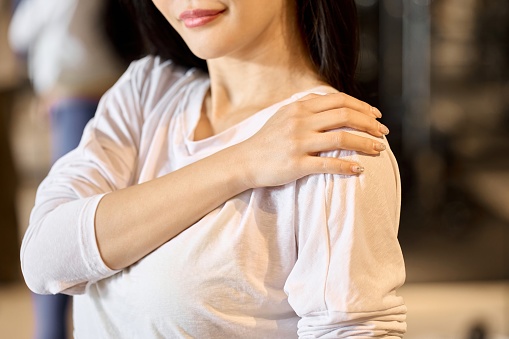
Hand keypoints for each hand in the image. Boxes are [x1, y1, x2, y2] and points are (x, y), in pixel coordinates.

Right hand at [236, 92, 389, 187]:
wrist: (244, 161)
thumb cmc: (267, 140)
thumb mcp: (285, 116)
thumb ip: (308, 108)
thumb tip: (336, 105)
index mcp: (300, 107)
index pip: (339, 100)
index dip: (362, 107)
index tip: (376, 116)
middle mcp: (300, 121)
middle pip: (345, 116)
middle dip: (370, 124)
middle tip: (383, 134)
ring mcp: (298, 143)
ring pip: (342, 139)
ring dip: (366, 144)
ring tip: (379, 150)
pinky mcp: (296, 164)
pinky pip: (328, 164)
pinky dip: (348, 167)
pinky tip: (359, 170)